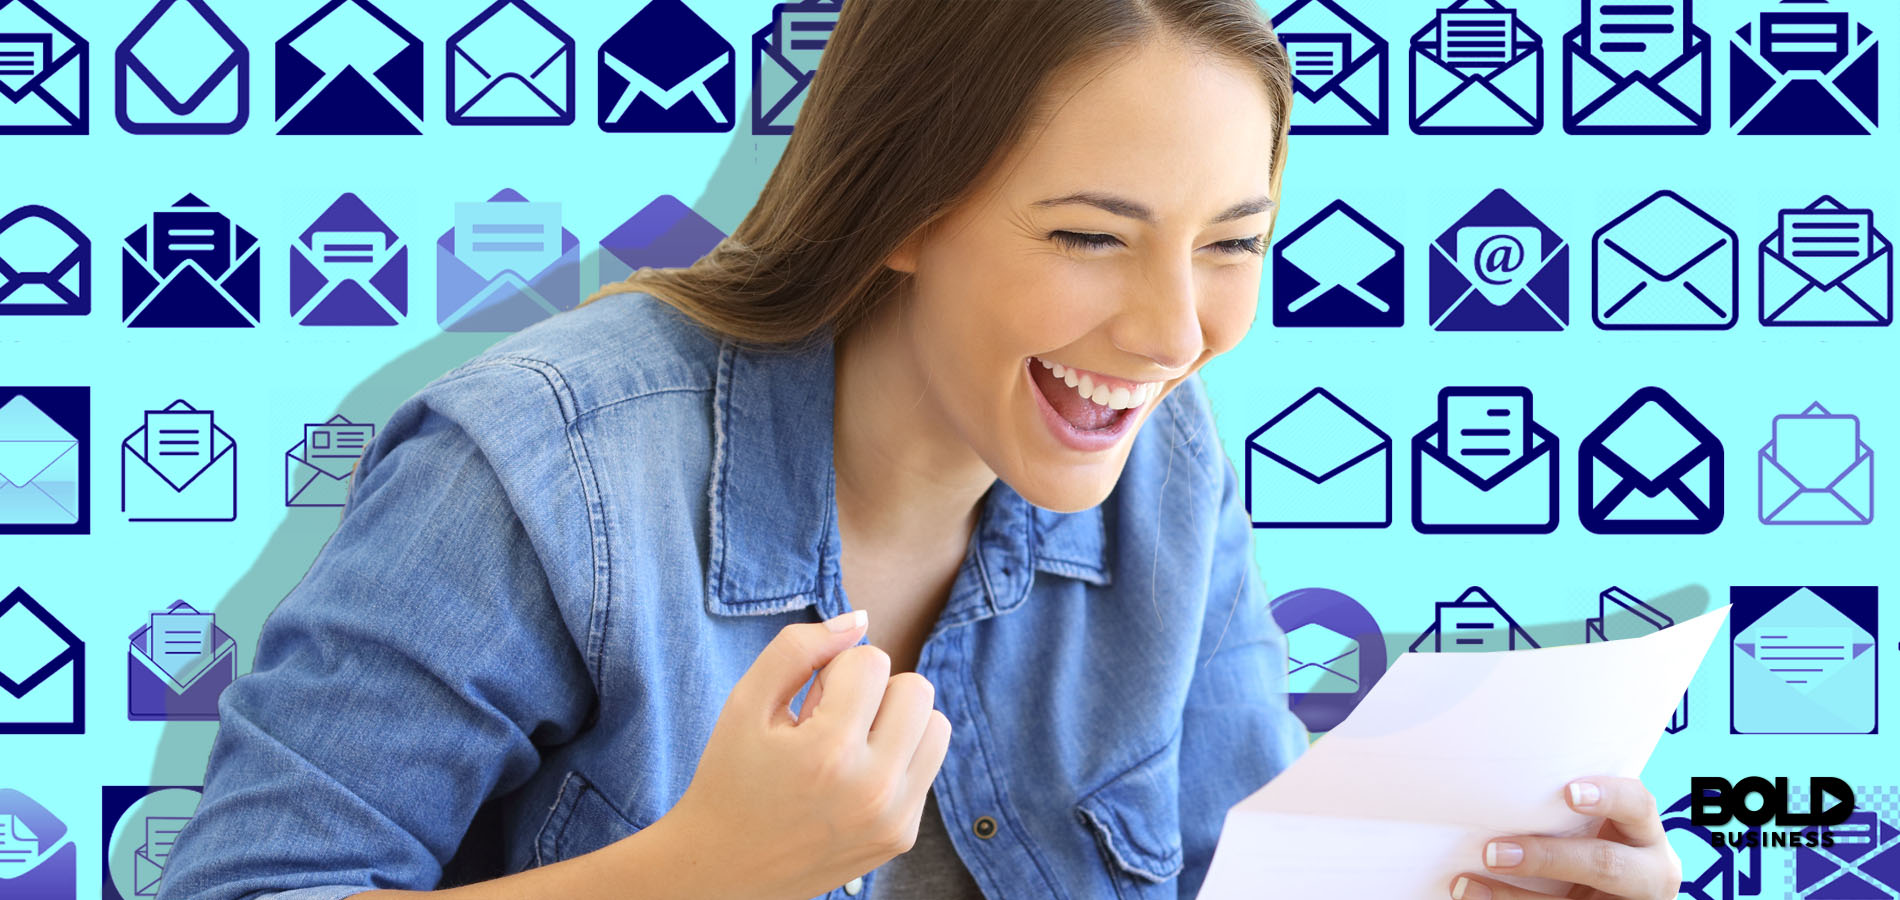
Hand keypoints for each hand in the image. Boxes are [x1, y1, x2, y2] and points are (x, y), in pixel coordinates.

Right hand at [657, 610, 952, 899]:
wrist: (724, 868)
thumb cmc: (731, 777)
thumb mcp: (745, 702)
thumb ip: (799, 648)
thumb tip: (859, 619)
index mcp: (830, 751)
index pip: (872, 660)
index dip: (834, 671)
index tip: (807, 704)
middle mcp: (873, 788)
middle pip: (917, 688)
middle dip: (874, 692)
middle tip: (830, 721)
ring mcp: (894, 818)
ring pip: (935, 725)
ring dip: (896, 722)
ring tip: (847, 745)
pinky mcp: (903, 836)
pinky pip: (925, 766)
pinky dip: (894, 760)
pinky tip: (851, 779)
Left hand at [1449, 777, 1680, 899]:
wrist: (1615, 894)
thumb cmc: (1594, 845)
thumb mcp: (1600, 830)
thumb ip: (1569, 813)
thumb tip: (1492, 783)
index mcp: (1646, 838)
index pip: (1639, 805)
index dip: (1608, 797)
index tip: (1567, 792)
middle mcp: (1649, 875)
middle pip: (1605, 864)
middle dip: (1548, 858)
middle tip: (1493, 852)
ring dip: (1512, 896)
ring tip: (1467, 885)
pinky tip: (1474, 898)